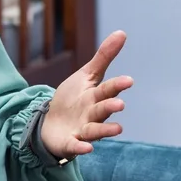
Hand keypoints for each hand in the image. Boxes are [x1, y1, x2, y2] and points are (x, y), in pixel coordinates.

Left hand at [41, 30, 133, 160]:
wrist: (51, 123)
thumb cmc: (74, 99)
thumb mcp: (87, 76)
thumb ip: (104, 57)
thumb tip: (122, 33)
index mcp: (96, 96)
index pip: (108, 89)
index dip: (117, 85)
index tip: (128, 80)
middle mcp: (92, 114)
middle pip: (102, 109)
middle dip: (110, 107)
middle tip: (119, 104)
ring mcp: (82, 130)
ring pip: (95, 130)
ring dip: (105, 130)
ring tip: (119, 129)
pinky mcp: (70, 143)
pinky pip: (76, 147)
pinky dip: (80, 148)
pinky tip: (86, 148)